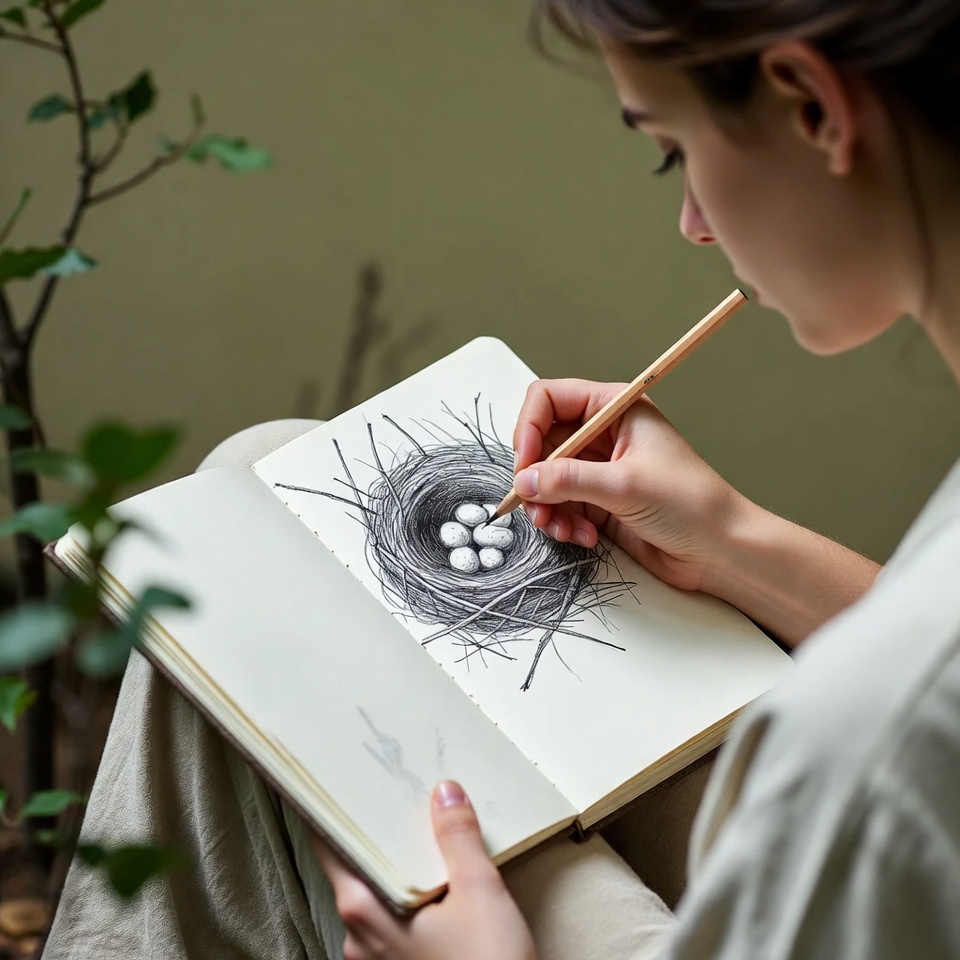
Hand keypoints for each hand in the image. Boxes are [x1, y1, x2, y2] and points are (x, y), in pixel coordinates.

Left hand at [312, 781, 536, 959]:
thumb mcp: (479, 892)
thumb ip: (458, 838)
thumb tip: (445, 793)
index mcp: (363, 909)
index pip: (329, 847)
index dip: (333, 812)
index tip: (336, 782)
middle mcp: (358, 937)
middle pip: (354, 868)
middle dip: (376, 834)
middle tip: (395, 797)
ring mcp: (375, 959)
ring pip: (375, 896)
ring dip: (396, 867)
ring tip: (423, 835)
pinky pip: (392, 920)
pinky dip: (408, 896)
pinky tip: (437, 883)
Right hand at [512, 378, 750, 593]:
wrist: (721, 550)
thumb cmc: (692, 504)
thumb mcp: (625, 485)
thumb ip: (568, 480)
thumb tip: (524, 480)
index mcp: (615, 408)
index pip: (549, 399)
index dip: (528, 427)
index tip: (525, 465)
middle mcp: (603, 434)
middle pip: (541, 442)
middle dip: (535, 477)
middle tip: (536, 505)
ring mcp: (599, 468)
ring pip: (546, 478)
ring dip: (546, 506)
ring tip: (562, 529)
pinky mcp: (599, 501)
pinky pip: (560, 505)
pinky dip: (563, 522)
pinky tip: (585, 537)